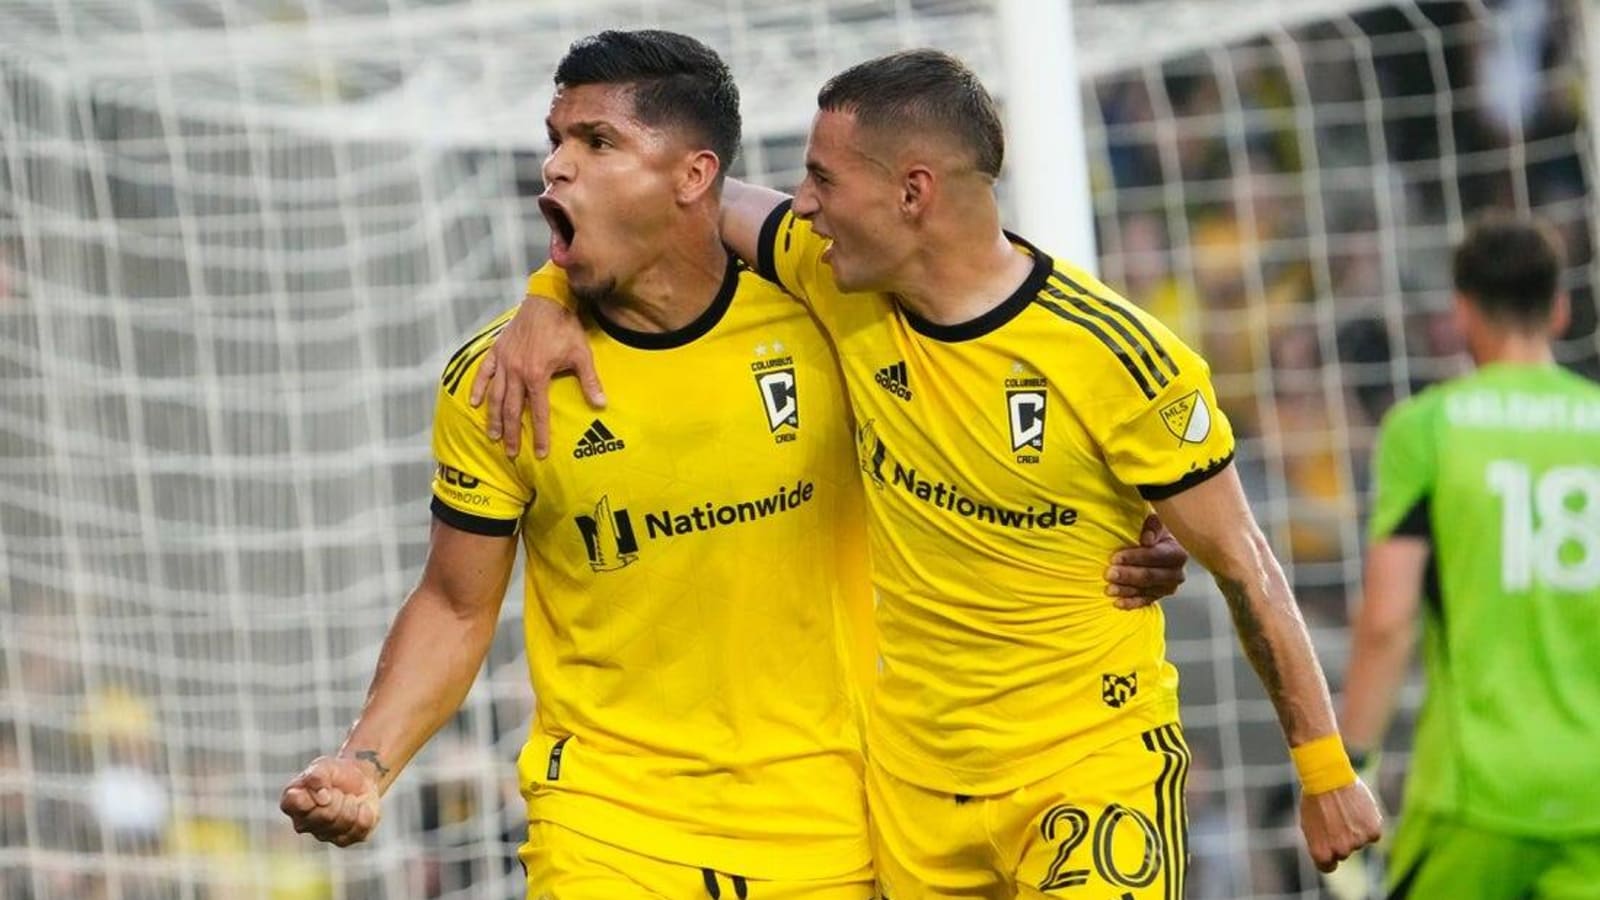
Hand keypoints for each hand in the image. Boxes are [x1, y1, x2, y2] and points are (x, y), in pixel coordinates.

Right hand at [280, 755, 382, 845]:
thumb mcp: (324, 766)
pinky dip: (365, 812)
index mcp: (291, 803)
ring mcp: (323, 835)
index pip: (295, 803)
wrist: (360, 779)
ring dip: (352, 803)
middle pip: (325, 815)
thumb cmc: (335, 773)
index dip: (313, 793)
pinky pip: (360, 827)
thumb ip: (316, 776)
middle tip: (339, 791)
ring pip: (344, 821)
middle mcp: (302, 824)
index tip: (324, 786)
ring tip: (348, 798)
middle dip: (338, 796)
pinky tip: (360, 807)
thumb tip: (321, 795)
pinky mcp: (344, 840)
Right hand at [469, 295, 604, 458]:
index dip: (540, 435)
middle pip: (513, 410)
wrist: (547, 300)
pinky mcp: (497, 350)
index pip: (539, 413)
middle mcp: (516, 371)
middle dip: (512, 433)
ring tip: (494, 435)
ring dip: (494, 418)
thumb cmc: (566, 327)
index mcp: (537, 375)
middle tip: (511, 452)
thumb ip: (590, 381)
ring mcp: (504, 361)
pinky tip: (474, 402)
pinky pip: (484, 372)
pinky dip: (479, 387)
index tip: (540, 454)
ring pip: (496, 396)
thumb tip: (602, 404)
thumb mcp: (582, 354)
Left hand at [1104, 513, 1188, 608]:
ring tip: (1109, 589)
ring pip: (1146, 590)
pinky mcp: (1159, 596)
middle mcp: (1176, 573)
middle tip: (1109, 574)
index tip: (1115, 558)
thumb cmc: (1154, 532)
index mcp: (1177, 553)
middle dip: (1128, 575)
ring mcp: (1168, 587)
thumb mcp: (1155, 523)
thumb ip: (1154, 526)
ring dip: (1126, 590)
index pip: (1155, 556)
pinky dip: (1131, 603)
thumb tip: (1147, 539)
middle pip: (1150, 576)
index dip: (1135, 557)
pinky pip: (1144, 601)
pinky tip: (1117, 603)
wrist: (1159, 546)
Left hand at [1301, 778, 1382, 872]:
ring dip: (1355, 829)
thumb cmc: (1314, 799)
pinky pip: (1372, 833)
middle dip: (1341, 838)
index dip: (1329, 855)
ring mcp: (1358, 843)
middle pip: (1344, 852)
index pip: (1328, 867)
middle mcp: (1340, 852)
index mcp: (1321, 853)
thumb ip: (1321, 843)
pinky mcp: (1373, 832)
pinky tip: (1358, 809)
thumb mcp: (1309, 825)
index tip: (1329, 845)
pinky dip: (1368, 823)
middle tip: (1335, 817)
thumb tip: (1331, 854)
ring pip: (1359, 841)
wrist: (1327, 777)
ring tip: (1344, 809)